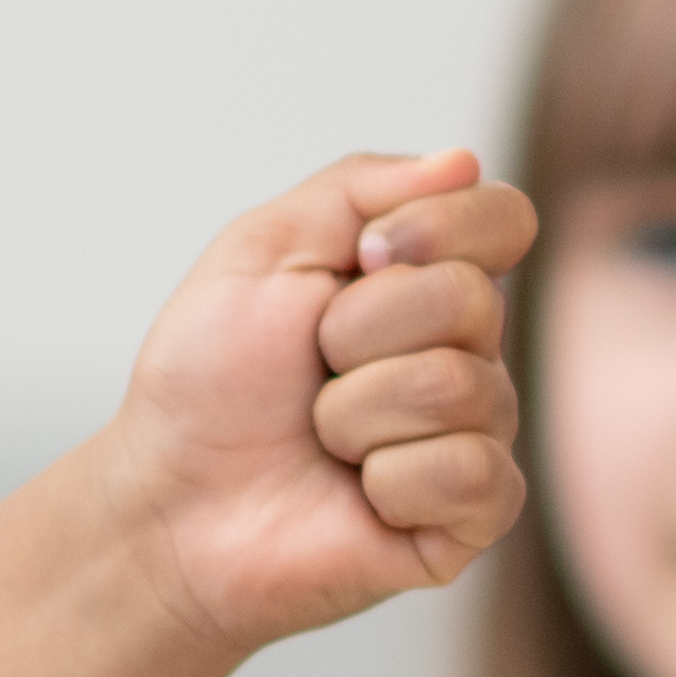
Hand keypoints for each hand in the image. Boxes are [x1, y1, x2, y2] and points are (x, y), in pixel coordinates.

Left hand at [100, 147, 532, 648]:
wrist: (170, 504)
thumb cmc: (208, 382)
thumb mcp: (263, 249)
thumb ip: (358, 188)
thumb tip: (464, 161)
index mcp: (428, 279)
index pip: (505, 219)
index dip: (433, 229)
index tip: (355, 260)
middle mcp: (468, 352)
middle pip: (471, 301)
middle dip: (357, 331)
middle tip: (312, 370)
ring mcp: (474, 433)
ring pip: (457, 388)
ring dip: (353, 413)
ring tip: (322, 439)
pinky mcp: (472, 515)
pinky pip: (471, 473)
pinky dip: (389, 482)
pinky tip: (359, 495)